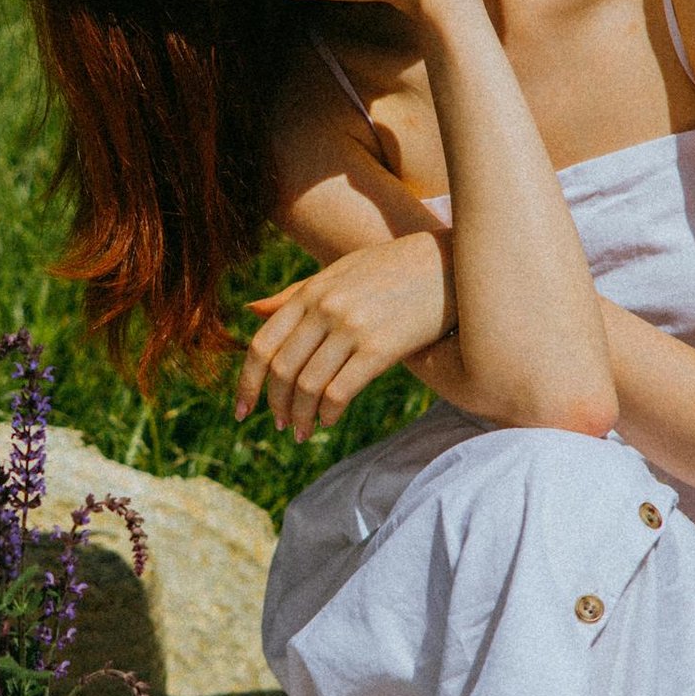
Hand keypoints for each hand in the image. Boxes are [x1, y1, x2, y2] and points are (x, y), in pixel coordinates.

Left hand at [236, 233, 454, 439]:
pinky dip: (329, 413)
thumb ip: (296, 294)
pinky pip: (341, 391)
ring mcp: (352, 327)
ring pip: (308, 386)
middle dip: (275, 406)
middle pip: (282, 370)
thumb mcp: (340, 272)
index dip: (246, 383)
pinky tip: (329, 421)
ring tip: (302, 432)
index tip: (242, 410)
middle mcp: (326, 308)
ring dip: (301, 416)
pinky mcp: (381, 348)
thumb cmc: (393, 269)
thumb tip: (250, 309)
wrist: (452, 264)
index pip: (263, 345)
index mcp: (311, 292)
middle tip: (280, 425)